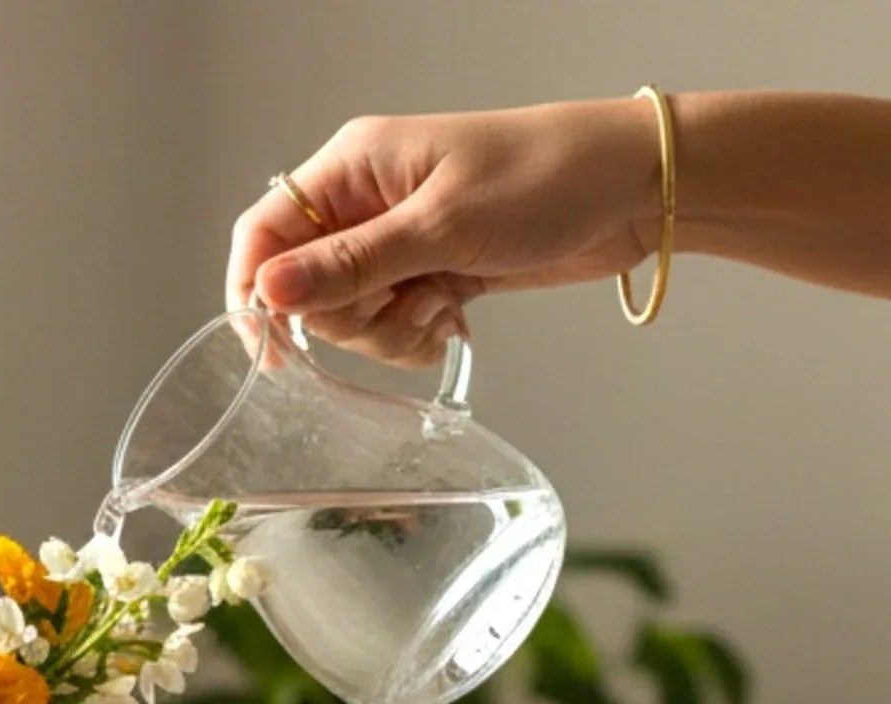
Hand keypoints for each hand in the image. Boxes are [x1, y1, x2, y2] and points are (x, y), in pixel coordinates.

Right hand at [227, 100, 662, 365]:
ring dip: (387, 333)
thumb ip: (350, 264)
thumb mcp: (439, 226)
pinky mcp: (430, 272)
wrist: (633, 189)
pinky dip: (413, 338)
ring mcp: (398, 240)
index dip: (257, 291)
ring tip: (440, 312)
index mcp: (354, 167)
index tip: (275, 348)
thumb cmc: (546, 178)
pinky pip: (391, 325)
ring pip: (350, 316)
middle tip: (403, 306)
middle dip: (347, 319)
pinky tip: (452, 323)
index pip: (266, 233)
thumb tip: (268, 290)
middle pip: (305, 288)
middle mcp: (366, 203)